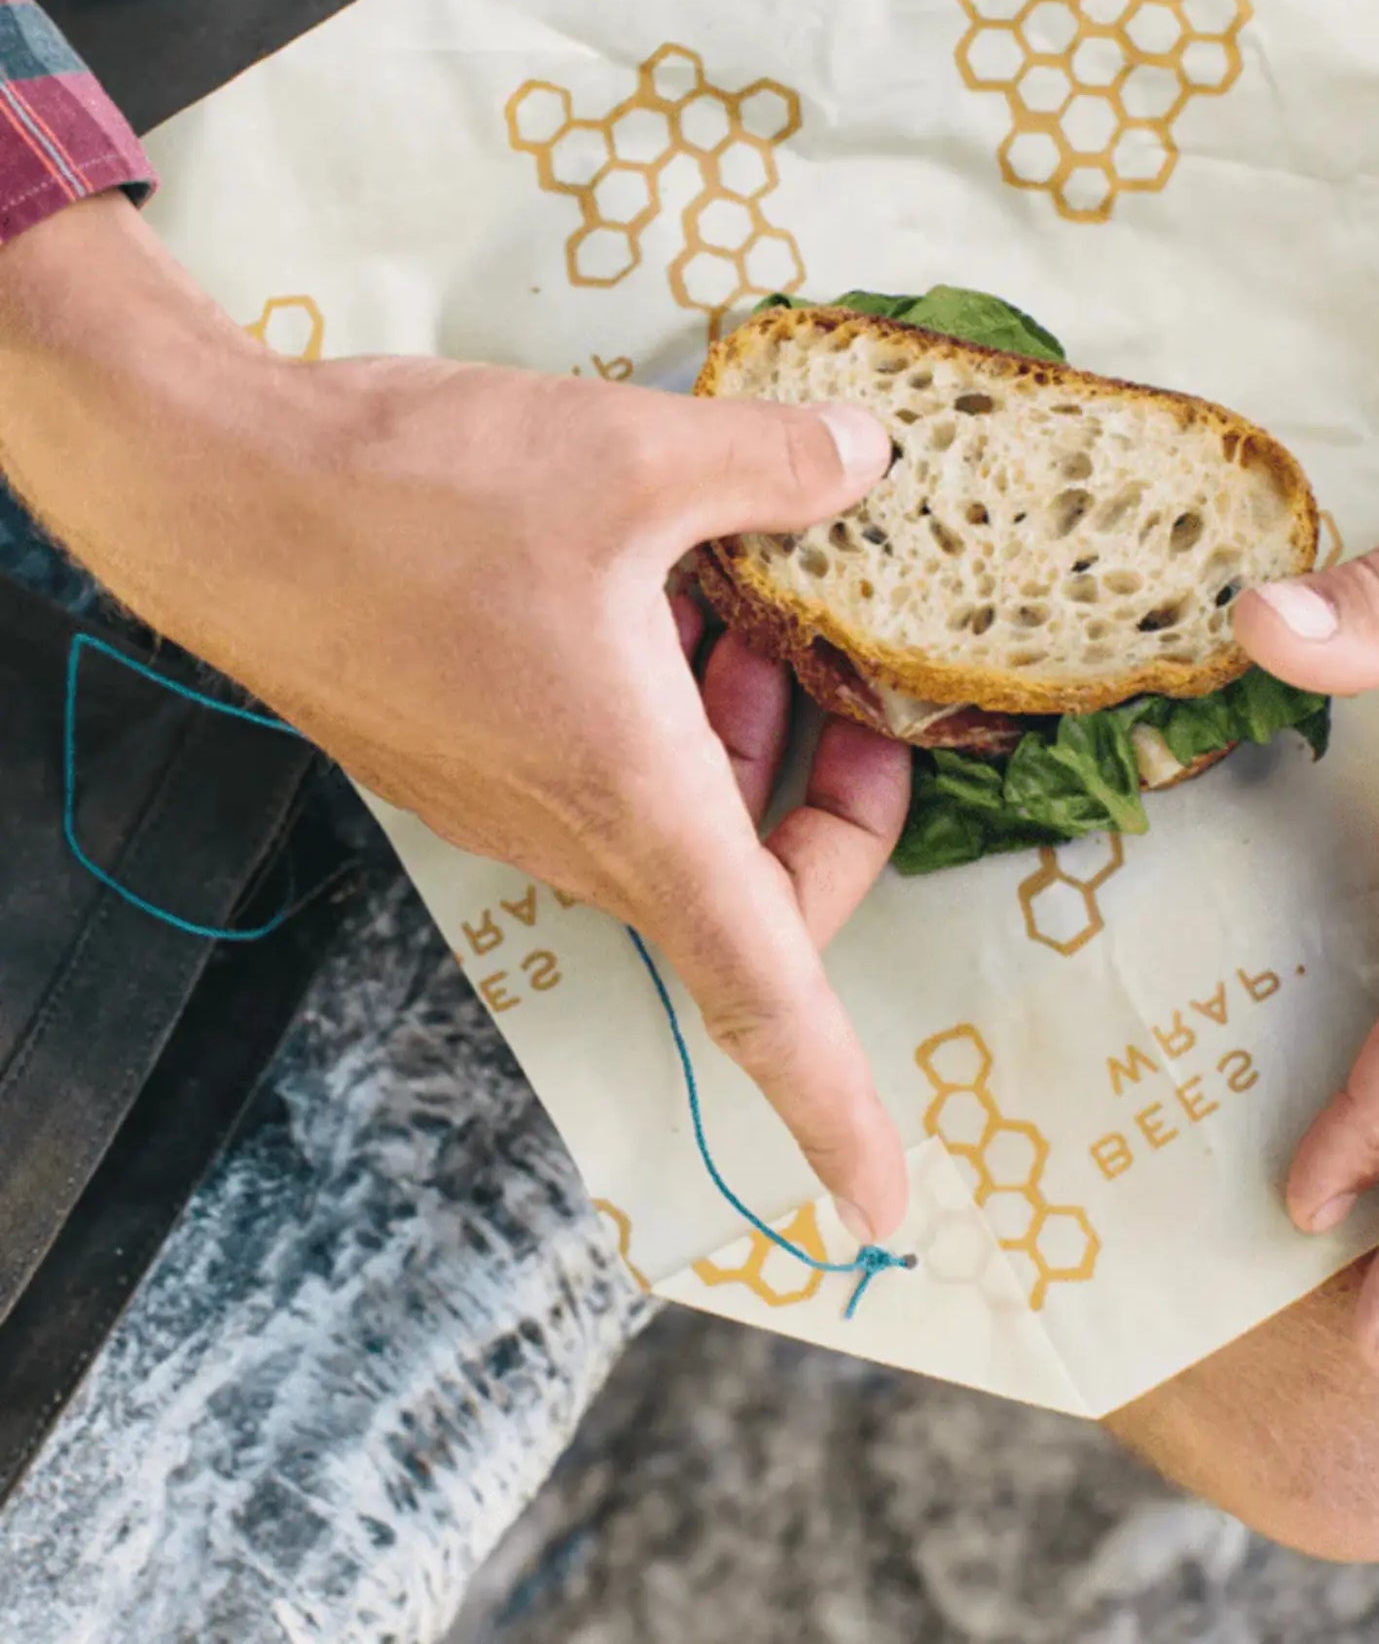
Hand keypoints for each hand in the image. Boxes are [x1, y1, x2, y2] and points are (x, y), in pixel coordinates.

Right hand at [0, 193, 911, 1241]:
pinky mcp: (468, 758)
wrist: (208, 497)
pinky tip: (669, 595)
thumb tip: (871, 454)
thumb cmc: (416, 495)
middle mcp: (575, 836)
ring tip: (761, 615)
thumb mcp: (635, 456)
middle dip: (836, 818)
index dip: (836, 1113)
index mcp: (636, 807)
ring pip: (680, 830)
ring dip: (747, 746)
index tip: (886, 1208)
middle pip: (750, 902)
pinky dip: (671, 717)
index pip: (766, 999)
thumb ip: (778, 463)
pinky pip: (608, 782)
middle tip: (866, 697)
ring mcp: (513, 806)